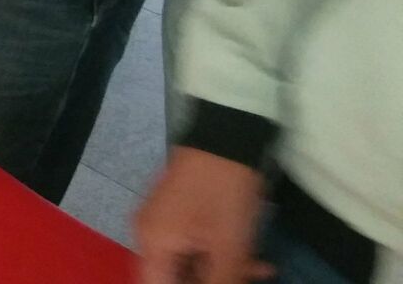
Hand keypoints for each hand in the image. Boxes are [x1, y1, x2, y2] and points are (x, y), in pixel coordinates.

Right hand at [135, 148, 271, 283]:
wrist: (226, 137)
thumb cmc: (224, 193)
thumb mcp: (229, 246)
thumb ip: (222, 282)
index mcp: (152, 243)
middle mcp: (150, 233)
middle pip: (171, 276)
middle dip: (207, 282)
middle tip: (244, 280)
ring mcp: (163, 220)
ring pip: (187, 262)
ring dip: (219, 271)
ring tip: (257, 271)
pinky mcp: (178, 210)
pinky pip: (192, 243)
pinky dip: (217, 254)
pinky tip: (251, 257)